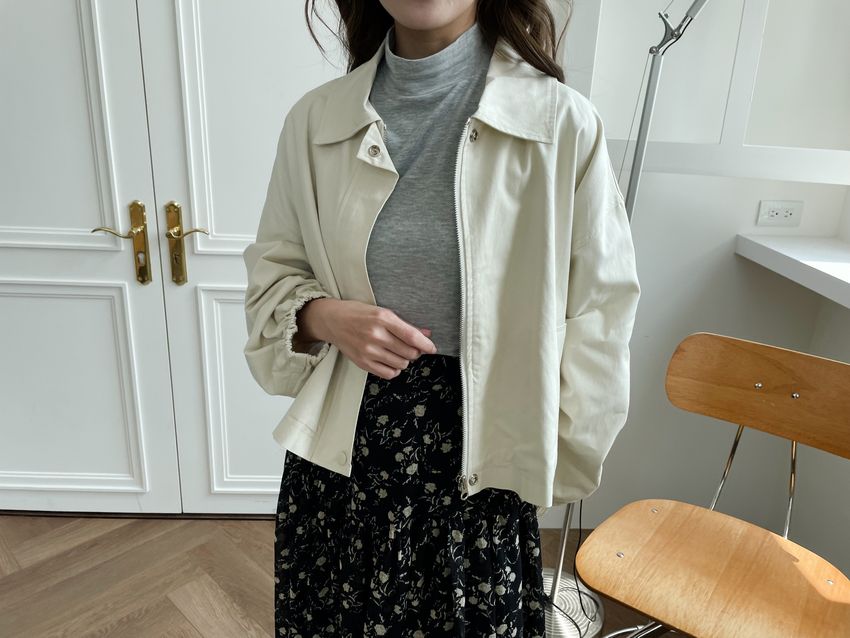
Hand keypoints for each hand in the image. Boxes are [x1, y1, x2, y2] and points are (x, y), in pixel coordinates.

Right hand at [301, 298, 436, 379]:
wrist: (332, 320)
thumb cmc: (358, 313)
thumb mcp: (382, 312)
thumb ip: (404, 325)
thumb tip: (426, 334)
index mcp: (382, 318)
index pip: (411, 336)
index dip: (426, 344)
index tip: (432, 348)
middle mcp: (375, 335)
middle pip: (409, 352)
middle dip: (415, 352)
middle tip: (411, 347)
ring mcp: (368, 351)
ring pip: (401, 364)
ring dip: (405, 360)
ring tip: (398, 352)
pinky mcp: (363, 362)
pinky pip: (388, 373)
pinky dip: (394, 370)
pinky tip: (391, 361)